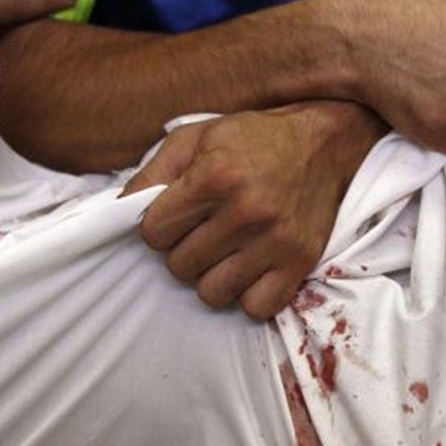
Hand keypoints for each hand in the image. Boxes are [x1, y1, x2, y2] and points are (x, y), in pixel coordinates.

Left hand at [123, 101, 383, 319]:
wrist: (325, 141)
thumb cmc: (252, 138)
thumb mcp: (196, 137)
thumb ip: (153, 174)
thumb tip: (121, 212)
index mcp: (214, 177)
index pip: (154, 233)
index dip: (159, 226)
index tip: (177, 215)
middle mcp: (245, 212)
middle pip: (179, 266)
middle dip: (184, 250)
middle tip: (204, 230)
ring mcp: (275, 241)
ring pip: (212, 293)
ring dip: (211, 276)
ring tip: (225, 251)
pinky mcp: (299, 262)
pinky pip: (255, 308)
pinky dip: (247, 296)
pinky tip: (249, 270)